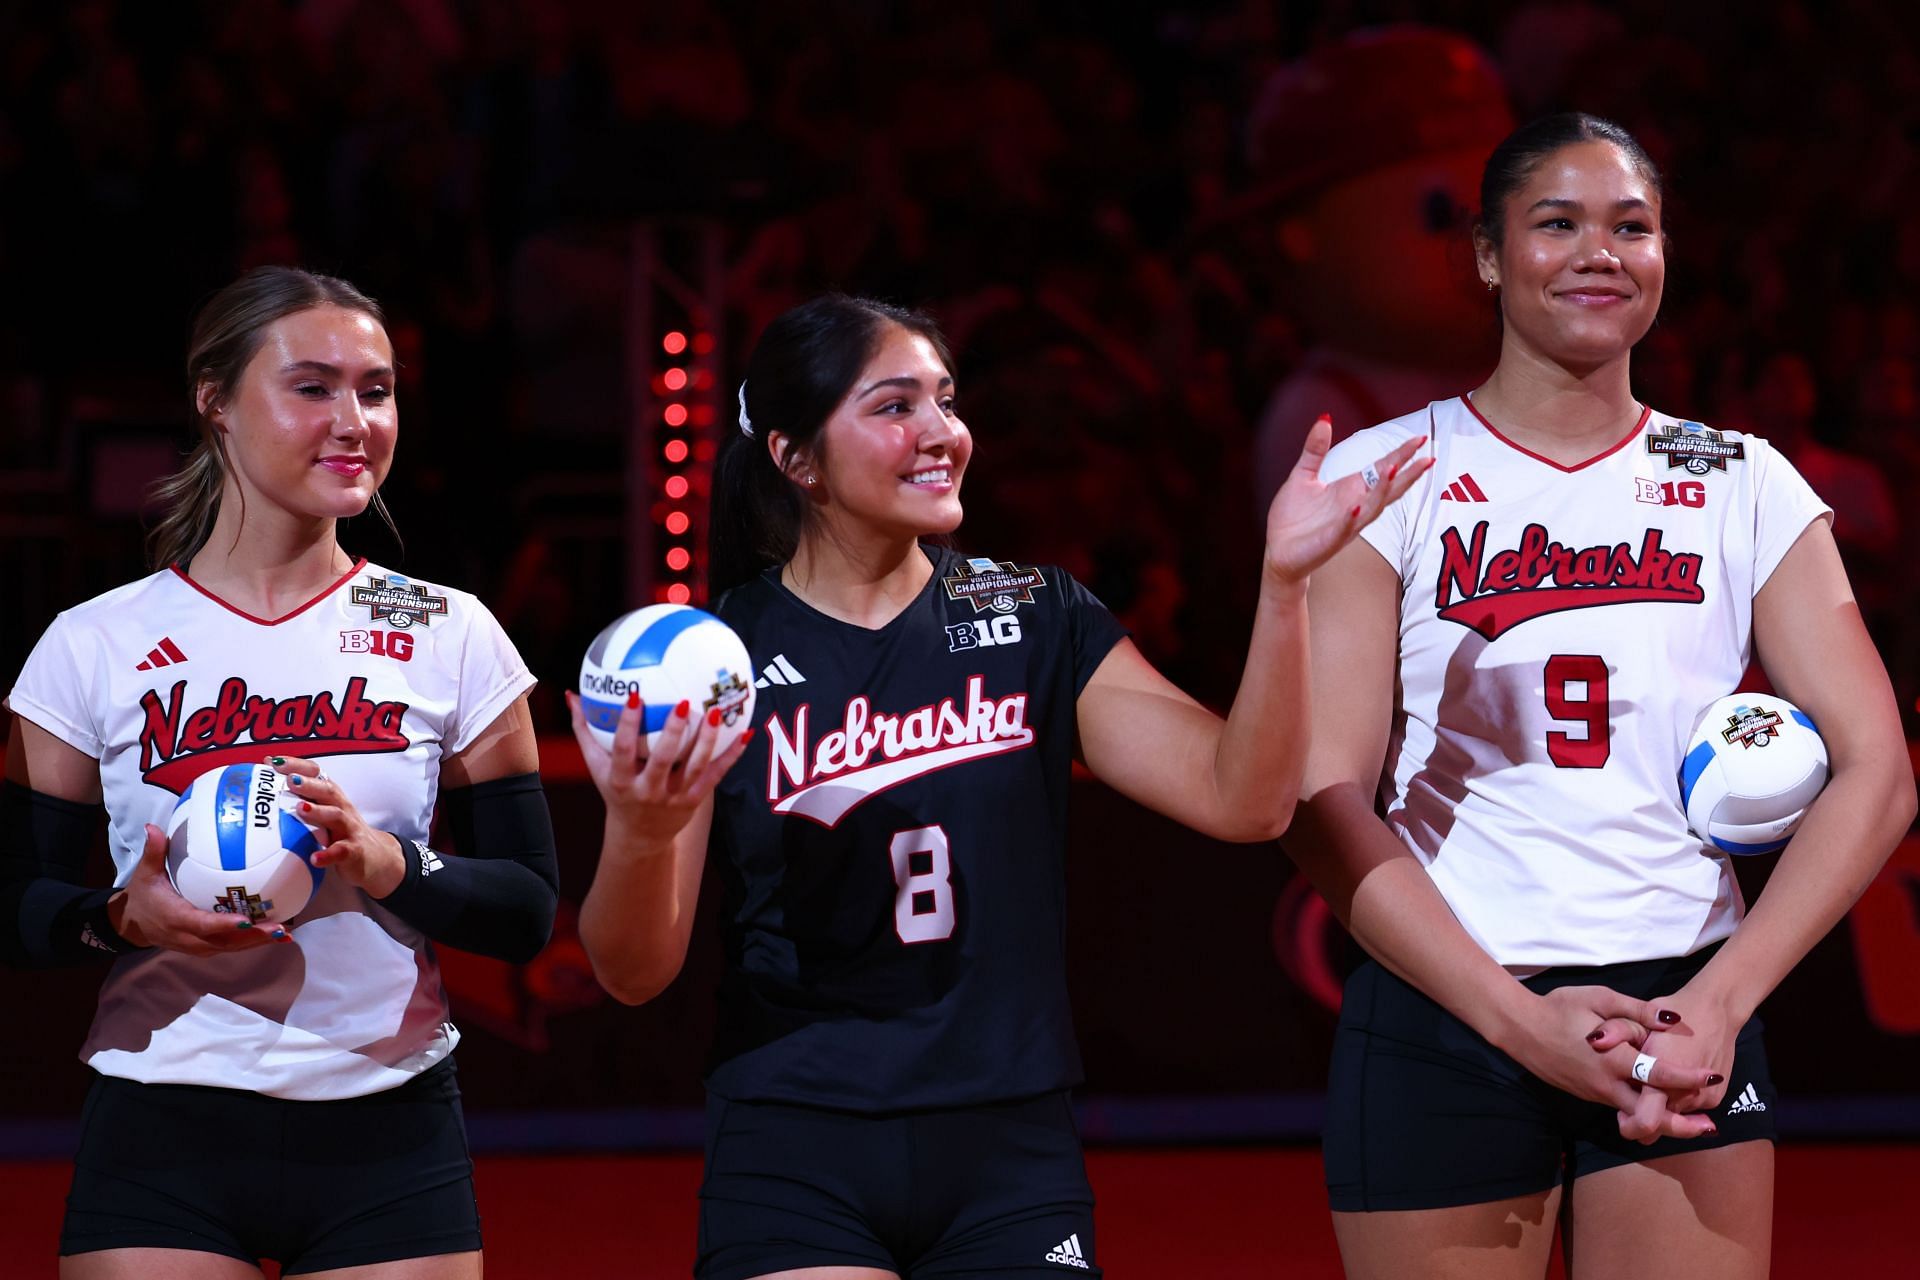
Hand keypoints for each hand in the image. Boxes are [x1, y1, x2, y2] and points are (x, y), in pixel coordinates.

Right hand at [110, 823, 283, 953]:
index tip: (247, 921)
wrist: (131, 925)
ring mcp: (198, 946)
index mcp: (176, 919)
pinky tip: (276, 933)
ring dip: (259, 942)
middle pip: (225, 942)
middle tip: (281, 928)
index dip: (224, 924)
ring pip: (232, 947)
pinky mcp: (206, 947)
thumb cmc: (143, 896)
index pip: (202, 925)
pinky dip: (253, 941)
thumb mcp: (145, 874)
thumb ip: (154, 853)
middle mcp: (189, 937)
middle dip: (253, 937)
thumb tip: (154, 827)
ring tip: (286, 933)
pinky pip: (231, 946)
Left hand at [271, 758, 405, 897]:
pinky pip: (341, 851)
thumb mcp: (323, 812)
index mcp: (332, 797)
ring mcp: (349, 829)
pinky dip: (328, 855)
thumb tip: (266, 776)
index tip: (274, 762)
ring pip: (337, 816)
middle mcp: (342, 808)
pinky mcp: (354, 851)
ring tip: (301, 809)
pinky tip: (314, 858)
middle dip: (309, 783)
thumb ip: (301, 797)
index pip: (317, 774)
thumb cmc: (340, 832)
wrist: (376, 858)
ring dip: (319, 811)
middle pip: (328, 790)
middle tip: (290, 780)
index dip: (297, 765)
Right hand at [567, 691, 751, 846]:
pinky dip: (732, 756)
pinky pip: (716, 775)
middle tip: (682, 703)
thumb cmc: (616, 791)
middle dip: (672, 732)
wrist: (639, 836)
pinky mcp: (695, 800)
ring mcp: (673, 797)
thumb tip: (570, 694)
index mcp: (621, 781)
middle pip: (662, 760)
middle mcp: (647, 790)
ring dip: (705, 741)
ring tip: (713, 713)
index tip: (634, 696)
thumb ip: (584, 731)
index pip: (623, 750)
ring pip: (694, 767)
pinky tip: (745, 734)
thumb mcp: (597, 767)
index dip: (628, 725)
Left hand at [1263, 416, 1432, 583]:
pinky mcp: (1329, 540)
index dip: (1401, 455)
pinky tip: (1356, 506)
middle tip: (1427, 457)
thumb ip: (1315, 450)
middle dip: (1407, 473)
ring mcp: (1345, 525)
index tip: (1419, 438)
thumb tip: (1324, 419)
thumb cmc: (1294, 517)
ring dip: (1382, 491)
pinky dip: (1351, 518)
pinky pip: (1344, 528)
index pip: (1382, 469)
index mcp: (1351, 489)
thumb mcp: (1303, 475)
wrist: (1278, 552)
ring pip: (1372, 508)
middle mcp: (1355, 506)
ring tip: (1393, 470)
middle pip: (1388, 489)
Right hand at [1505, 985, 1718, 1138]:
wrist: (1519, 1028)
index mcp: (1613, 1059)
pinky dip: (1641, 1110)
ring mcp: (1596, 1093)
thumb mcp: (1599, 998)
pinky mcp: (1589, 1095)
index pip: (1658, 1075)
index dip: (1688, 1077)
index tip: (1712, 1076)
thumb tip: (1673, 1020)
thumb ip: (1638, 1011)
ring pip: (1635, 1114)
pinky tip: (1654, 1101)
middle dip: (1681, 1124)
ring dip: (1662, 1118)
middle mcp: (1607, 1084)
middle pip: (1649, 1115)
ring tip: (1691, 1119)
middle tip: (1709, 1126)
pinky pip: (1620, 1106)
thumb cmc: (1559, 1008)